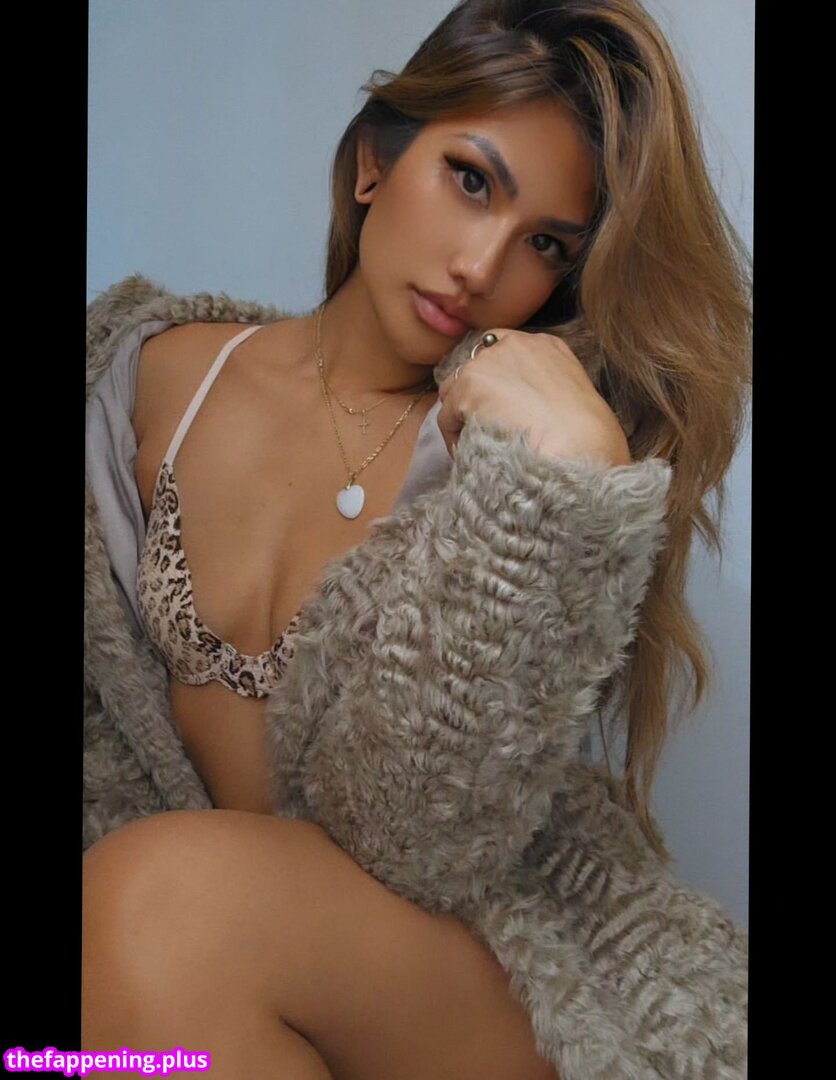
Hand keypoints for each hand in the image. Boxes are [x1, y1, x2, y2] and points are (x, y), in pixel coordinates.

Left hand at [436, 329, 631, 466]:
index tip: (497, 407)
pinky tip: (468, 456)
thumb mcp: (575, 399)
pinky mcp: (467, 386)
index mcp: (546, 345)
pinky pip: (446, 417)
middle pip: (474, 367)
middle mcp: (514, 344)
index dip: (495, 380)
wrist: (580, 448)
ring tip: (473, 447)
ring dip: (461, 417)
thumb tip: (528, 413)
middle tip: (481, 429)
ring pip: (455, 391)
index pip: (503, 349)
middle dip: (475, 397)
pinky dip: (453, 438)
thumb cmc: (591, 438)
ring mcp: (488, 362)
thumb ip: (546, 393)